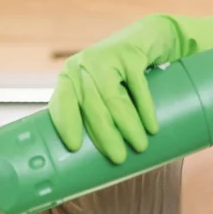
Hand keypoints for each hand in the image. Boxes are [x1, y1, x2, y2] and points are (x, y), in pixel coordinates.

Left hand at [48, 13, 212, 163]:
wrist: (151, 40)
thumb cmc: (126, 82)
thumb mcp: (108, 98)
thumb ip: (101, 123)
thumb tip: (95, 173)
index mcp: (71, 79)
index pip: (62, 102)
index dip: (66, 123)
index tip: (74, 147)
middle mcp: (84, 65)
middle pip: (91, 105)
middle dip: (104, 134)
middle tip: (119, 159)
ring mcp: (106, 55)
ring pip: (112, 95)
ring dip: (126, 124)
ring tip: (141, 147)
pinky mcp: (131, 50)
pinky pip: (136, 80)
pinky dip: (144, 104)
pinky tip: (151, 124)